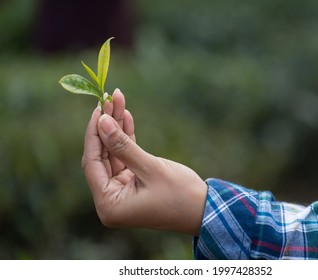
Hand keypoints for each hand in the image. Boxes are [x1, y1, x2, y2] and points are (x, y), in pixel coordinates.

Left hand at [82, 89, 207, 234]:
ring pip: (113, 153)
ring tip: (118, 100)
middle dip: (106, 126)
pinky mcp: (133, 183)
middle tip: (109, 99)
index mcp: (109, 204)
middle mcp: (111, 199)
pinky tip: (126, 116)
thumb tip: (102, 121)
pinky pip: (125, 157)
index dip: (94, 133)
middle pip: (102, 155)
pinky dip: (127, 139)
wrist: (204, 210)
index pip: (93, 162)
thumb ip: (123, 146)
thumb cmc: (179, 194)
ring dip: (117, 128)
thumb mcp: (150, 168)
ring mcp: (121, 191)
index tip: (99, 108)